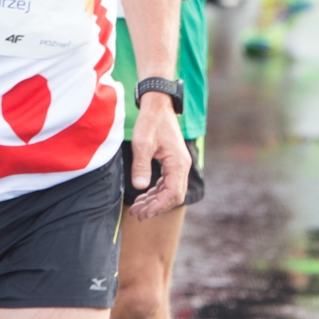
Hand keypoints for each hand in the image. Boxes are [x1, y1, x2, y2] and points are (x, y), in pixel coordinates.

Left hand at [127, 92, 189, 220]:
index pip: (172, 193)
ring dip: (154, 201)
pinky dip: (156, 191)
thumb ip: (141, 165)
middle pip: (173, 196)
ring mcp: (178, 164)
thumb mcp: (142, 143)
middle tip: (138, 214)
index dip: (158, 206)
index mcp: (178, 162)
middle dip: (156, 207)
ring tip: (137, 208)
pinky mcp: (172, 161)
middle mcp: (182, 165)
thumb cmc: (150, 121)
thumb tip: (140, 187)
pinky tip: (143, 195)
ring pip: (170, 190)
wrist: (158, 104)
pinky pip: (167, 183)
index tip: (143, 213)